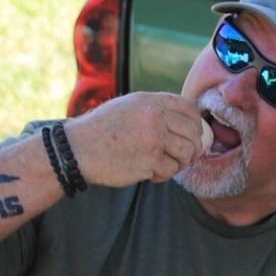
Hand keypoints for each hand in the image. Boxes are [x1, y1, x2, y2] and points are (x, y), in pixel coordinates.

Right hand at [66, 92, 205, 187]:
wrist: (78, 149)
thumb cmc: (102, 130)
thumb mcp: (127, 107)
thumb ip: (155, 110)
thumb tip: (186, 122)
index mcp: (149, 101)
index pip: (188, 108)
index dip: (196, 123)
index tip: (194, 134)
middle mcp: (153, 117)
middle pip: (193, 133)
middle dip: (193, 147)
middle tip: (185, 155)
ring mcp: (152, 139)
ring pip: (186, 153)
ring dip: (179, 162)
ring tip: (164, 163)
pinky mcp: (149, 161)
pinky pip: (170, 170)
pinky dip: (162, 174)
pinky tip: (148, 171)